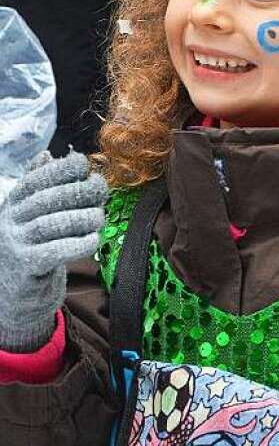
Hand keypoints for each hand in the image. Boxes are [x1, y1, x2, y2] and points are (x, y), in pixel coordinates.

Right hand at [0, 151, 106, 351]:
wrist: (15, 291)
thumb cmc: (32, 244)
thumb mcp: (32, 212)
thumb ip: (41, 185)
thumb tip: (47, 154)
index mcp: (14, 202)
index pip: (35, 180)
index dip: (60, 170)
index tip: (84, 165)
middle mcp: (10, 220)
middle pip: (46, 200)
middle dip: (78, 191)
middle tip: (102, 190)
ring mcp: (15, 244)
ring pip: (51, 224)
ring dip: (81, 218)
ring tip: (99, 218)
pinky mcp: (26, 267)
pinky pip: (53, 252)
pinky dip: (77, 244)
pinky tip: (93, 240)